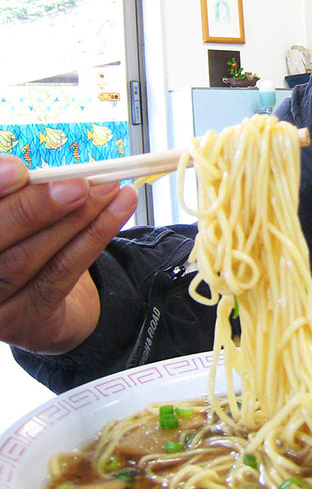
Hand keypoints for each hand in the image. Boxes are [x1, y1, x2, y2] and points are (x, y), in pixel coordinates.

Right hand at [0, 155, 137, 353]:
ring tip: (109, 188)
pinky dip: (95, 236)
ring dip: (78, 217)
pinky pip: (62, 273)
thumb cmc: (22, 241)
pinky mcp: (23, 319)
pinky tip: (119, 208)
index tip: (18, 169)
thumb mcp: (16, 214)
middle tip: (77, 184)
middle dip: (37, 207)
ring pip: (32, 256)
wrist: (38, 305)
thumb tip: (39, 172)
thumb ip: (21, 195)